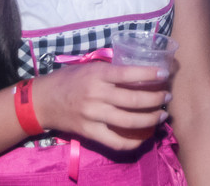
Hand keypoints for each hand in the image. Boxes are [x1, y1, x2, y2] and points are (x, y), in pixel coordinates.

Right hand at [30, 62, 170, 150]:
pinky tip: (145, 135)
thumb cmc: (68, 80)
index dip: (150, 75)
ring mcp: (93, 116)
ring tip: (161, 115)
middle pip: (134, 100)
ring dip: (150, 119)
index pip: (129, 74)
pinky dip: (134, 141)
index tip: (164, 75)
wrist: (42, 101)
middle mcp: (97, 95)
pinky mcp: (90, 132)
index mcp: (98, 75)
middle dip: (156, 99)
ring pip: (130, 121)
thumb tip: (139, 72)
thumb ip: (111, 71)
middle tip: (167, 97)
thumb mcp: (89, 67)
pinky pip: (116, 141)